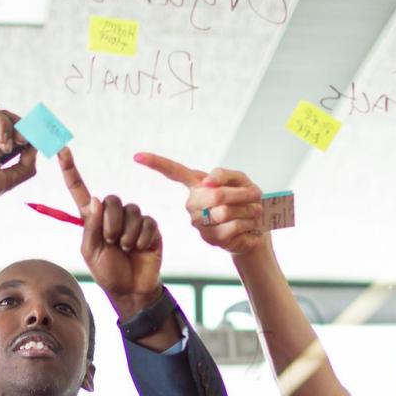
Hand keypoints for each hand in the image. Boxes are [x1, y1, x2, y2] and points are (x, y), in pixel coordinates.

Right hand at [0, 105, 38, 240]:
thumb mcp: (9, 179)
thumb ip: (25, 165)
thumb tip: (36, 147)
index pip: (16, 135)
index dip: (29, 136)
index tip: (38, 144)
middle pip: (10, 122)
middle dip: (24, 128)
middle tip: (27, 142)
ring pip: (1, 115)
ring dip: (13, 126)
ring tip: (11, 145)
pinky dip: (2, 123)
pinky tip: (3, 141)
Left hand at [58, 147, 162, 308]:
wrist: (131, 290)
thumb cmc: (107, 272)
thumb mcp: (90, 252)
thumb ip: (90, 226)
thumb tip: (96, 198)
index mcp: (93, 219)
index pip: (81, 191)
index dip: (71, 171)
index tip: (62, 150)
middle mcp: (113, 215)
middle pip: (112, 199)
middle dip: (111, 224)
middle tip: (112, 243)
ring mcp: (133, 220)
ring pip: (131, 211)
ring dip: (126, 234)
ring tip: (126, 249)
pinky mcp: (150, 227)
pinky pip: (147, 222)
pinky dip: (141, 238)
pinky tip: (139, 249)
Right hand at [134, 153, 267, 256]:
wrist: (258, 228)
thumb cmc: (247, 200)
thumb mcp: (240, 180)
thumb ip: (224, 175)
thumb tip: (207, 182)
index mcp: (196, 184)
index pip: (173, 171)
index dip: (155, 163)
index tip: (137, 156)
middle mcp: (192, 203)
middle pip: (214, 194)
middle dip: (240, 194)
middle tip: (255, 195)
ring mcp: (199, 223)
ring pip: (224, 211)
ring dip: (247, 209)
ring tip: (254, 211)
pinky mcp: (210, 239)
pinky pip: (231, 226)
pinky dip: (247, 223)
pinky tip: (248, 225)